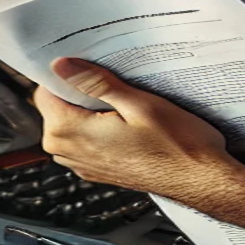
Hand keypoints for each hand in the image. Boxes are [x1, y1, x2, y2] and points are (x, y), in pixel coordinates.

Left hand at [34, 58, 243, 202]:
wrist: (199, 179)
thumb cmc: (177, 146)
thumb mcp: (138, 103)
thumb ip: (95, 82)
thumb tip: (62, 65)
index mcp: (69, 132)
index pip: (45, 90)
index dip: (67, 74)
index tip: (90, 66)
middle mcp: (68, 152)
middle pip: (57, 105)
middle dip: (81, 91)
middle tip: (117, 86)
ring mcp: (81, 163)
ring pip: (71, 121)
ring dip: (92, 109)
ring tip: (126, 106)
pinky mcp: (96, 168)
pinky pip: (85, 138)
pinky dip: (100, 126)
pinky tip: (128, 123)